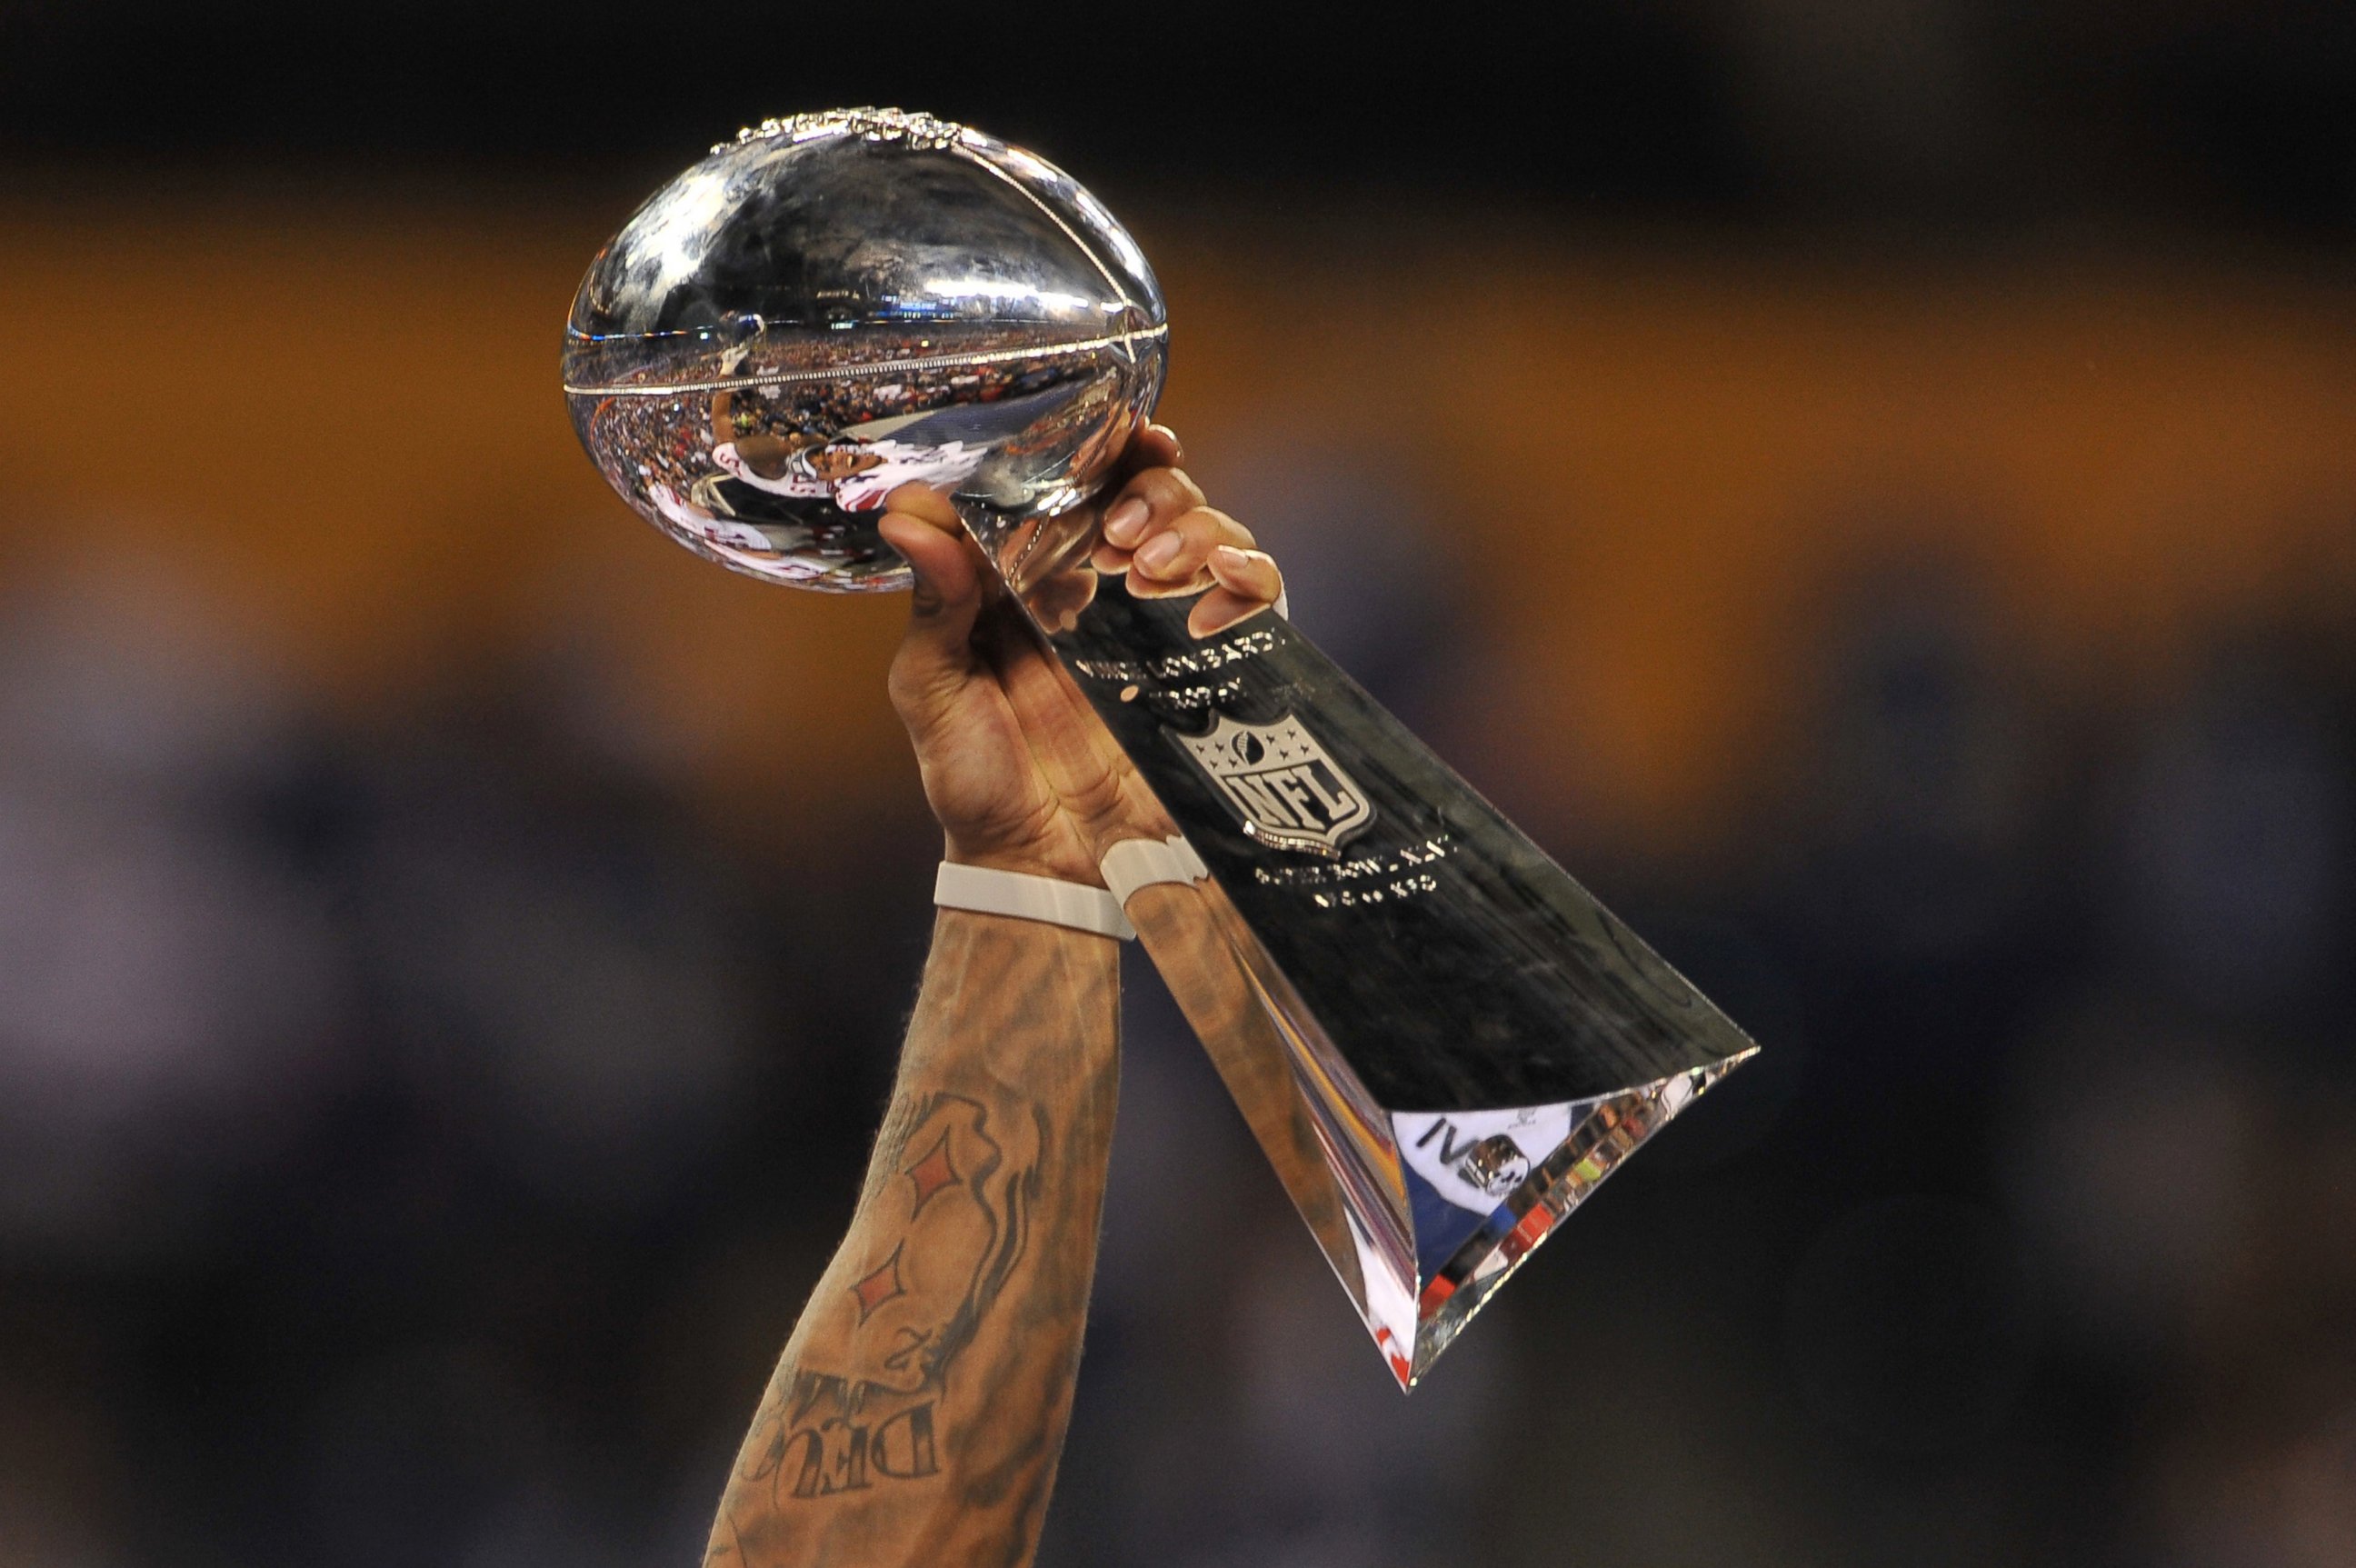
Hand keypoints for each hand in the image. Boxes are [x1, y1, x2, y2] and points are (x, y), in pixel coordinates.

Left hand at [876, 426, 1283, 882]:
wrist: (1038, 865)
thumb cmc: (977, 780)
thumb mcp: (932, 689)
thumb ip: (932, 601)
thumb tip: (910, 514)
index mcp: (1036, 579)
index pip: (1081, 485)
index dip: (1107, 445)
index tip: (1122, 428)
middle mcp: (1105, 591)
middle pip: (1157, 493)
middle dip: (1155, 484)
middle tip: (1121, 527)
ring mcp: (1160, 627)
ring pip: (1210, 531)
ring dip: (1191, 526)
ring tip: (1147, 568)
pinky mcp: (1209, 669)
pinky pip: (1256, 596)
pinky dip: (1244, 578)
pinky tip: (1199, 606)